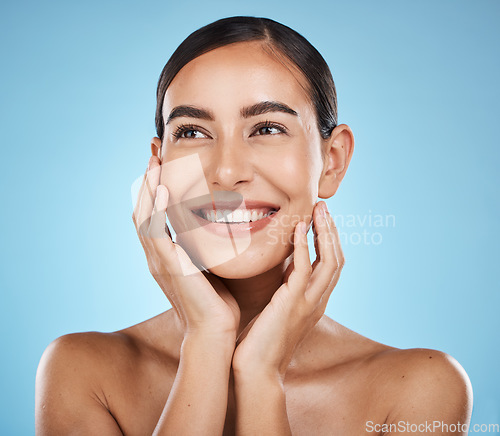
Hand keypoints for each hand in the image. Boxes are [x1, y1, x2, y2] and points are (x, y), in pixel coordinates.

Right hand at [132, 155, 239, 338]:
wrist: (215, 332)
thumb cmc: (217, 302)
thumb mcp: (208, 267)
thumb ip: (205, 248)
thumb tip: (219, 228)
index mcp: (166, 256)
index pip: (153, 215)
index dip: (154, 189)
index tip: (163, 164)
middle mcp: (157, 257)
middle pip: (142, 210)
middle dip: (147, 181)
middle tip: (153, 154)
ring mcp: (160, 262)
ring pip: (144, 217)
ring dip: (147, 189)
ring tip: (153, 162)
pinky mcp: (169, 267)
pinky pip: (156, 234)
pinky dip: (156, 210)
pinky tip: (160, 190)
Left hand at [232, 201, 343, 379]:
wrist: (257, 372)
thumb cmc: (262, 344)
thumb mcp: (279, 312)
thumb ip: (285, 292)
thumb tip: (279, 272)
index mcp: (315, 302)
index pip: (331, 266)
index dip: (329, 241)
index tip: (320, 219)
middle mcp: (318, 301)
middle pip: (336, 259)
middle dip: (331, 230)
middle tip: (324, 206)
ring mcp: (309, 303)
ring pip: (328, 260)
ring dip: (324, 232)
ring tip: (318, 209)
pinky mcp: (293, 303)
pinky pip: (304, 269)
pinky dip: (304, 246)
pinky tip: (298, 228)